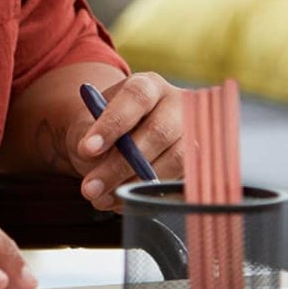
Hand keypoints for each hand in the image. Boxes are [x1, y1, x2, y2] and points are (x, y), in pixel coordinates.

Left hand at [70, 71, 183, 210]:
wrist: (115, 143)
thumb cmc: (100, 131)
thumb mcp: (86, 126)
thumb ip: (87, 137)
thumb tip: (96, 160)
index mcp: (148, 85)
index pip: (136, 97)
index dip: (113, 124)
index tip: (87, 149)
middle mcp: (178, 105)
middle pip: (159, 132)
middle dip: (121, 165)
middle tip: (90, 188)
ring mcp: (194, 134)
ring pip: (177, 159)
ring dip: (138, 184)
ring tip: (102, 198)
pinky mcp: (201, 163)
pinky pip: (184, 181)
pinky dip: (154, 196)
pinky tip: (125, 203)